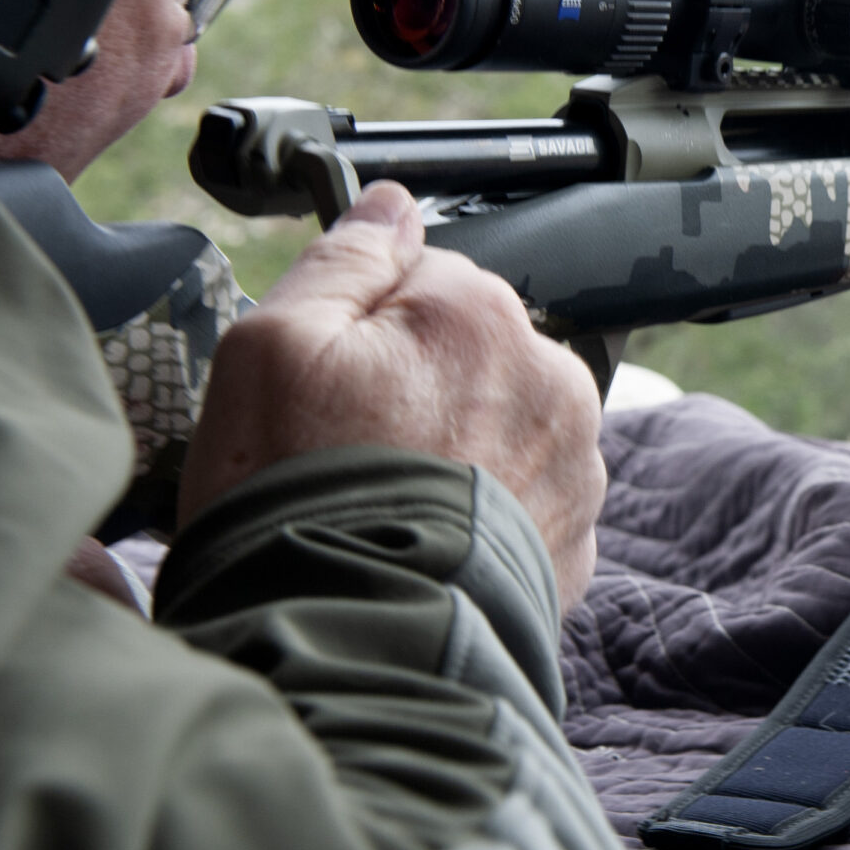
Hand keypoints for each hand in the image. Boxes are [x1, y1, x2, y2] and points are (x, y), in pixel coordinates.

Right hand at [178, 181, 604, 605]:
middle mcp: (553, 382)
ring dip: (458, 452)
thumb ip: (345, 260)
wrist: (350, 645)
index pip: (427, 280)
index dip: (363, 329)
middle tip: (347, 455)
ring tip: (385, 509)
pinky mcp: (577, 548)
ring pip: (506, 427)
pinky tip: (423, 546)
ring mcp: (575, 469)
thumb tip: (392, 204)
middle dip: (418, 388)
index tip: (328, 385)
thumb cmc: (297, 494)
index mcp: (483, 316)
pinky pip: (525, 506)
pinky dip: (482, 518)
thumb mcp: (272, 347)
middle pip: (475, 354)